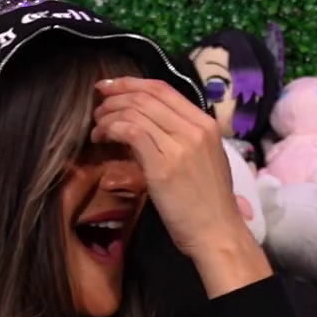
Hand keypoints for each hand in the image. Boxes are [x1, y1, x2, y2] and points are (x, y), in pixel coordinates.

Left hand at [92, 77, 255, 261]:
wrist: (217, 233)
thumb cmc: (210, 203)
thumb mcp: (203, 159)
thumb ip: (181, 138)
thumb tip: (144, 126)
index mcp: (207, 124)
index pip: (163, 89)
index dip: (132, 83)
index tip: (111, 88)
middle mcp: (194, 129)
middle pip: (146, 97)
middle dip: (115, 97)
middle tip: (98, 108)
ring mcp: (179, 146)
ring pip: (135, 112)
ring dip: (109, 116)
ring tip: (98, 128)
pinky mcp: (162, 166)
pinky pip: (131, 132)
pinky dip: (112, 130)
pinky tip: (104, 139)